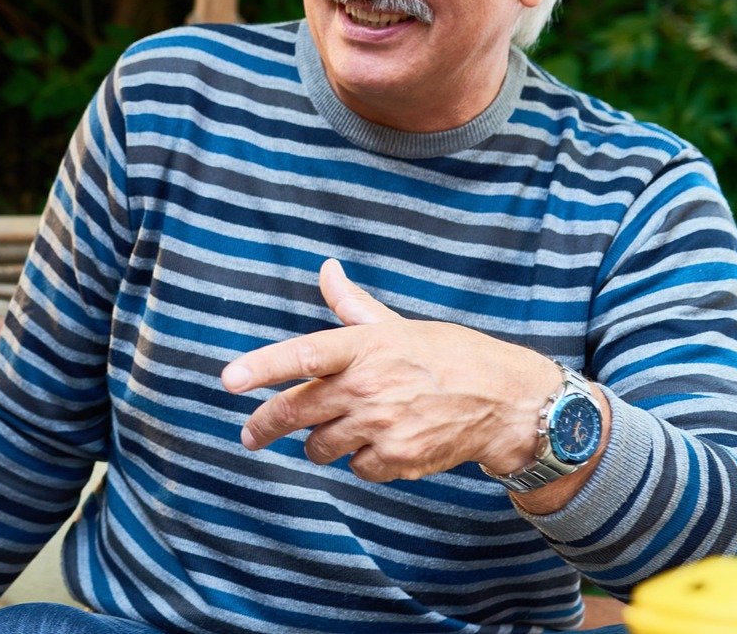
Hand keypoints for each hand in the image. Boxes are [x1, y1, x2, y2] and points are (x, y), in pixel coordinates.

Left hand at [220, 259, 559, 482]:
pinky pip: (356, 467)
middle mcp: (369, 386)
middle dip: (264, 426)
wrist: (507, 402)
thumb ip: (352, 305)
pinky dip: (360, 460)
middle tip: (250, 434)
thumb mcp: (398, 324)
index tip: (229, 381)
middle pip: (297, 411)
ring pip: (321, 446)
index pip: (303, 355)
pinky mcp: (398, 459)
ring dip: (320, 443)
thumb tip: (326, 269)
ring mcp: (383, 425)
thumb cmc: (449, 356)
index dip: (262, 367)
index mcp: (366, 346)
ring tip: (339, 431)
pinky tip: (381, 444)